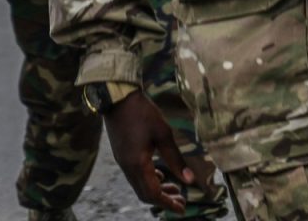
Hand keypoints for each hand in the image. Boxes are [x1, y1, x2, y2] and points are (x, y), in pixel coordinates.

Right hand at [104, 91, 194, 214]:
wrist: (118, 99)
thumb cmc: (143, 113)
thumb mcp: (164, 134)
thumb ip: (176, 159)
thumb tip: (189, 179)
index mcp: (137, 165)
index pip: (153, 193)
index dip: (168, 203)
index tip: (182, 208)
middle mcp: (127, 168)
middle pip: (144, 194)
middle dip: (163, 200)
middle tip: (181, 201)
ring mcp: (122, 162)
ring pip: (139, 186)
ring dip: (157, 190)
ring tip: (175, 189)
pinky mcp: (122, 156)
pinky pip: (135, 176)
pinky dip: (149, 180)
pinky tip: (160, 175)